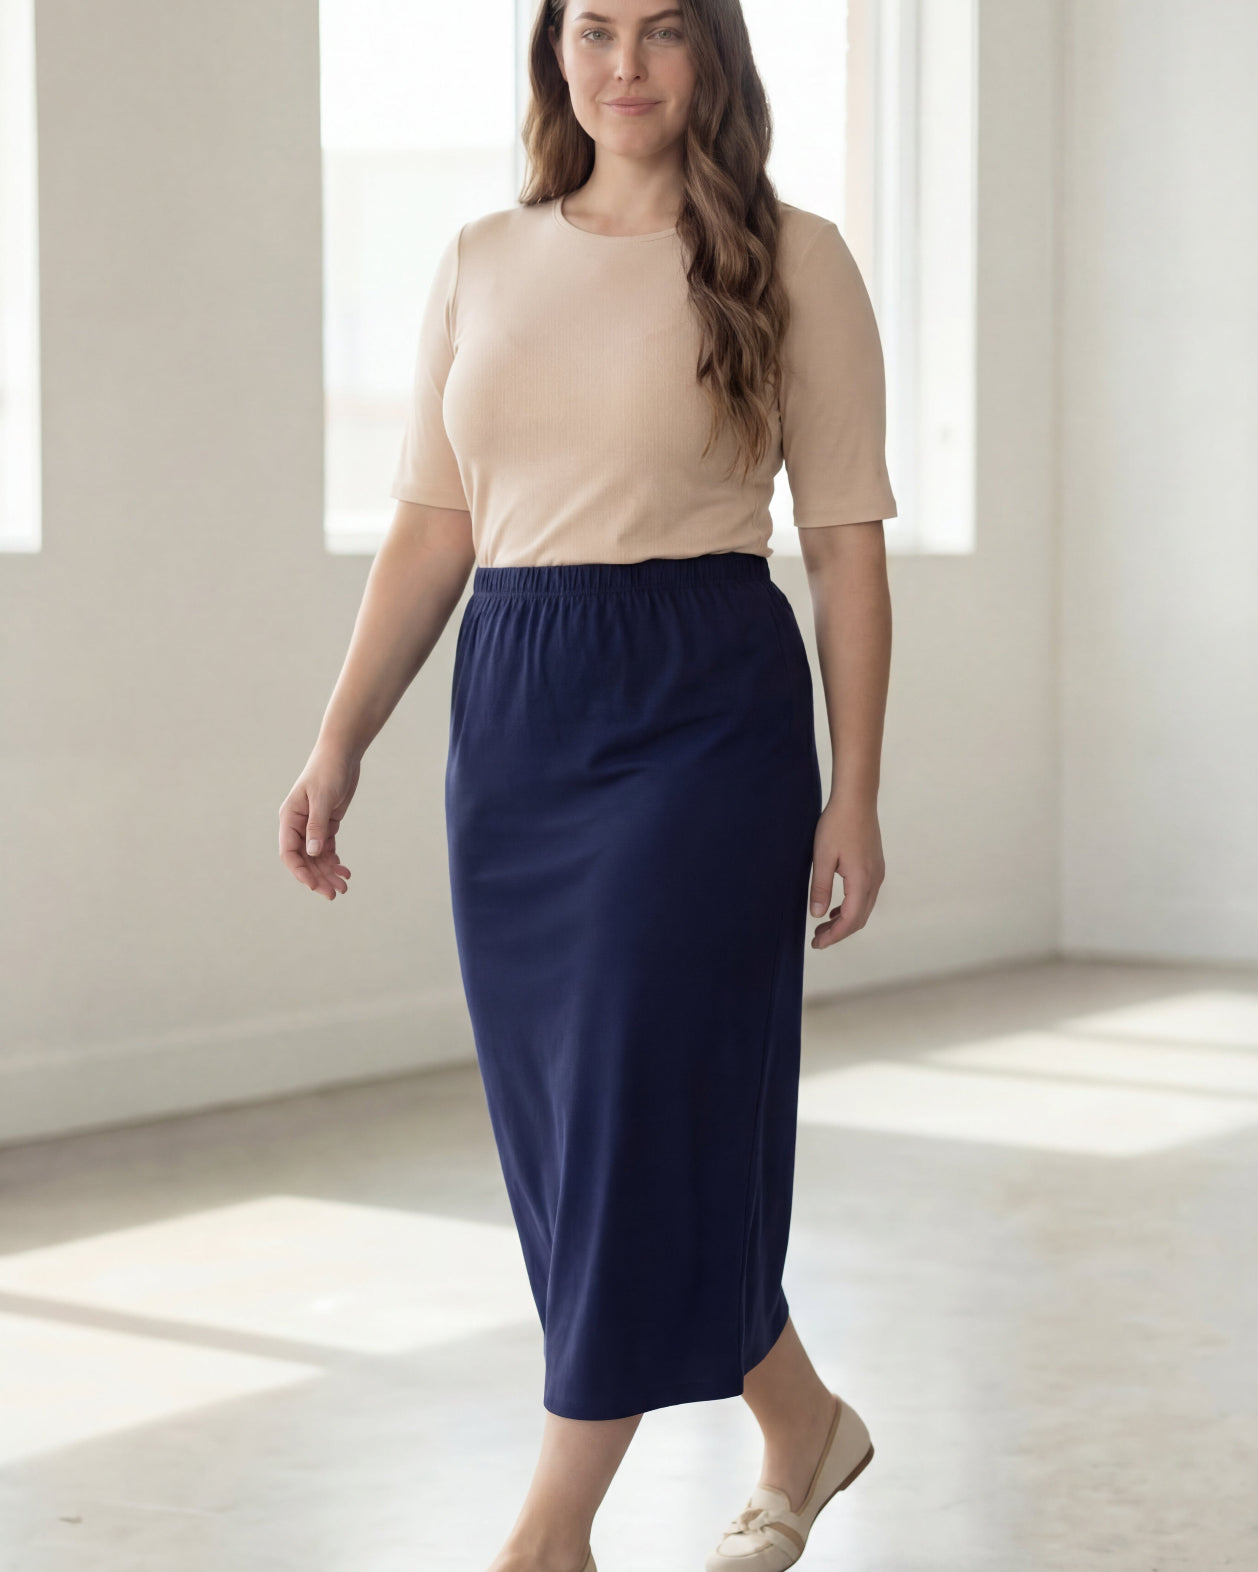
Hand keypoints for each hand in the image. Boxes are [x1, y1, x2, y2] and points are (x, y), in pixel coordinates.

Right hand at [278, 745, 359, 900]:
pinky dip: (334, 860)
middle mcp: (298, 825)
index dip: (299, 872)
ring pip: (317, 857)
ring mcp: (312, 825)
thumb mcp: (323, 798)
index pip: (289, 853)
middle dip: (318, 878)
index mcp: (290, 818)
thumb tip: (312, 853)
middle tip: (335, 894)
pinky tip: (344, 870)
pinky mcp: (326, 823)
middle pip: (305, 860)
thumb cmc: (328, 771)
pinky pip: (327, 848)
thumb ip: (317, 826)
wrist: (342, 754)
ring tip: (344, 886)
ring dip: (328, 873)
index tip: (313, 886)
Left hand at [808, 797, 884, 948]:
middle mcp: (874, 880)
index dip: (834, 936)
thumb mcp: (822, 857)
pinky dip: (851, 907)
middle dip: (839, 932)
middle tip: (817, 939)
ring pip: (864, 908)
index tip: (817, 944)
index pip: (850, 920)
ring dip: (845, 920)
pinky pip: (865, 896)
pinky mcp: (875, 866)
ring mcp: (877, 873)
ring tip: (823, 926)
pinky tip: (836, 907)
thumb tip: (818, 915)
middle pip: (860, 918)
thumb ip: (821, 888)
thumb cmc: (837, 824)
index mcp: (862, 881)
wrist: (856, 800)